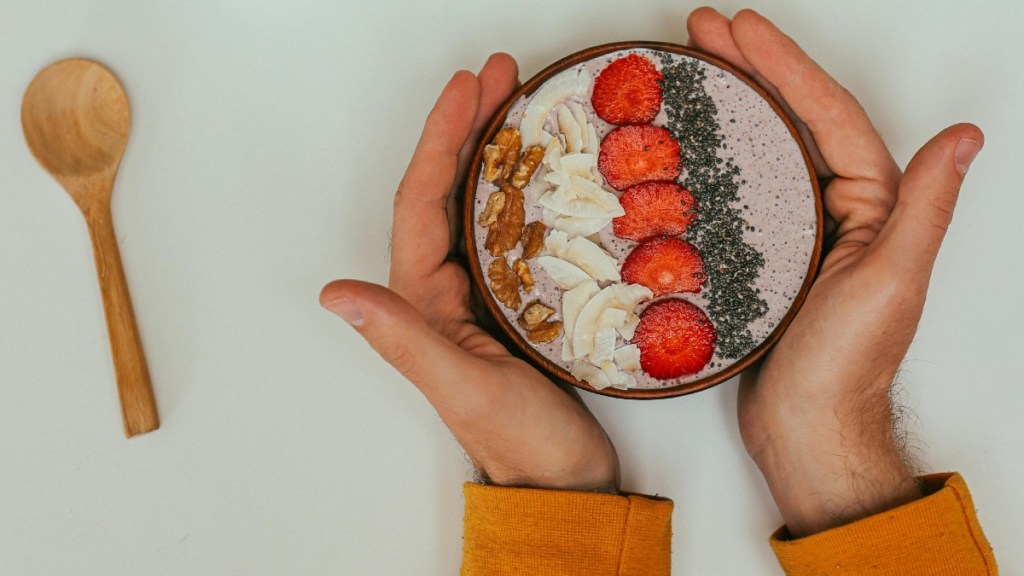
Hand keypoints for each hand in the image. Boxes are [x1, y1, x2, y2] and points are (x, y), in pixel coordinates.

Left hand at [319, 54, 617, 491]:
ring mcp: (482, 294)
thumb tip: (332, 292)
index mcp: (422, 302)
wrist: (564, 482)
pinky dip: (526, 191)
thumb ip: (403, 338)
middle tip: (502, 75)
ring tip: (522, 103)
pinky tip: (547, 169)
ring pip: (481, 205)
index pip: (423, 202)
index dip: (441, 139)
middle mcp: (443, 291)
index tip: (467, 89)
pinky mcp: (518, 302)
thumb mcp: (462, 388)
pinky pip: (514, 231)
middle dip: (468, 127)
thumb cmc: (521, 443)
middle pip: (448, 190)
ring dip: (496, 151)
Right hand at [687, 8, 982, 535]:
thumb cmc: (844, 366)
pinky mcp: (766, 255)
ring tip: (690, 69)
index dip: (784, 66)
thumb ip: (922, 207)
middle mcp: (842, 209)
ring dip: (731, 104)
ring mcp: (802, 230)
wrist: (806, 428)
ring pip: (766, 149)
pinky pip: (741, 191)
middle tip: (701, 31)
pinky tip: (687, 146)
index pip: (827, 116)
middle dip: (751, 68)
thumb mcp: (890, 281)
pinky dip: (715, 158)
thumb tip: (964, 137)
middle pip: (795, 120)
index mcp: (876, 205)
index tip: (739, 29)